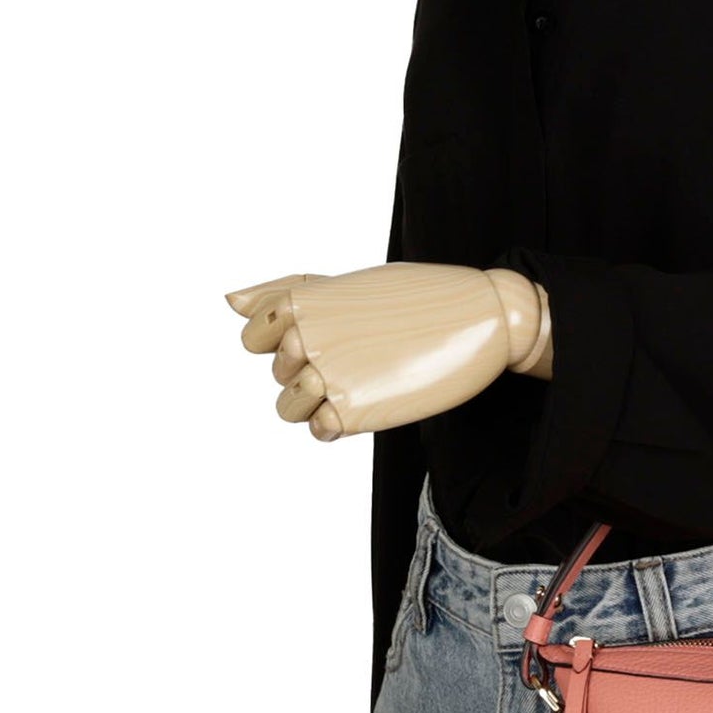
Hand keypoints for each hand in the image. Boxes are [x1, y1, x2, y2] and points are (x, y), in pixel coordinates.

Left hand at [224, 262, 551, 440]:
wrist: (484, 317)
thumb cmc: (418, 295)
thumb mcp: (348, 283)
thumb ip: (285, 292)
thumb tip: (228, 302)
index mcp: (300, 300)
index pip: (253, 336)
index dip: (289, 340)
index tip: (335, 333)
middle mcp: (303, 336)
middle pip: (277, 373)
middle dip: (313, 368)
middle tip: (367, 353)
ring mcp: (324, 376)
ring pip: (289, 406)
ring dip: (321, 399)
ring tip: (368, 378)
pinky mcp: (349, 412)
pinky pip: (318, 429)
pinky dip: (340, 422)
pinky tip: (375, 397)